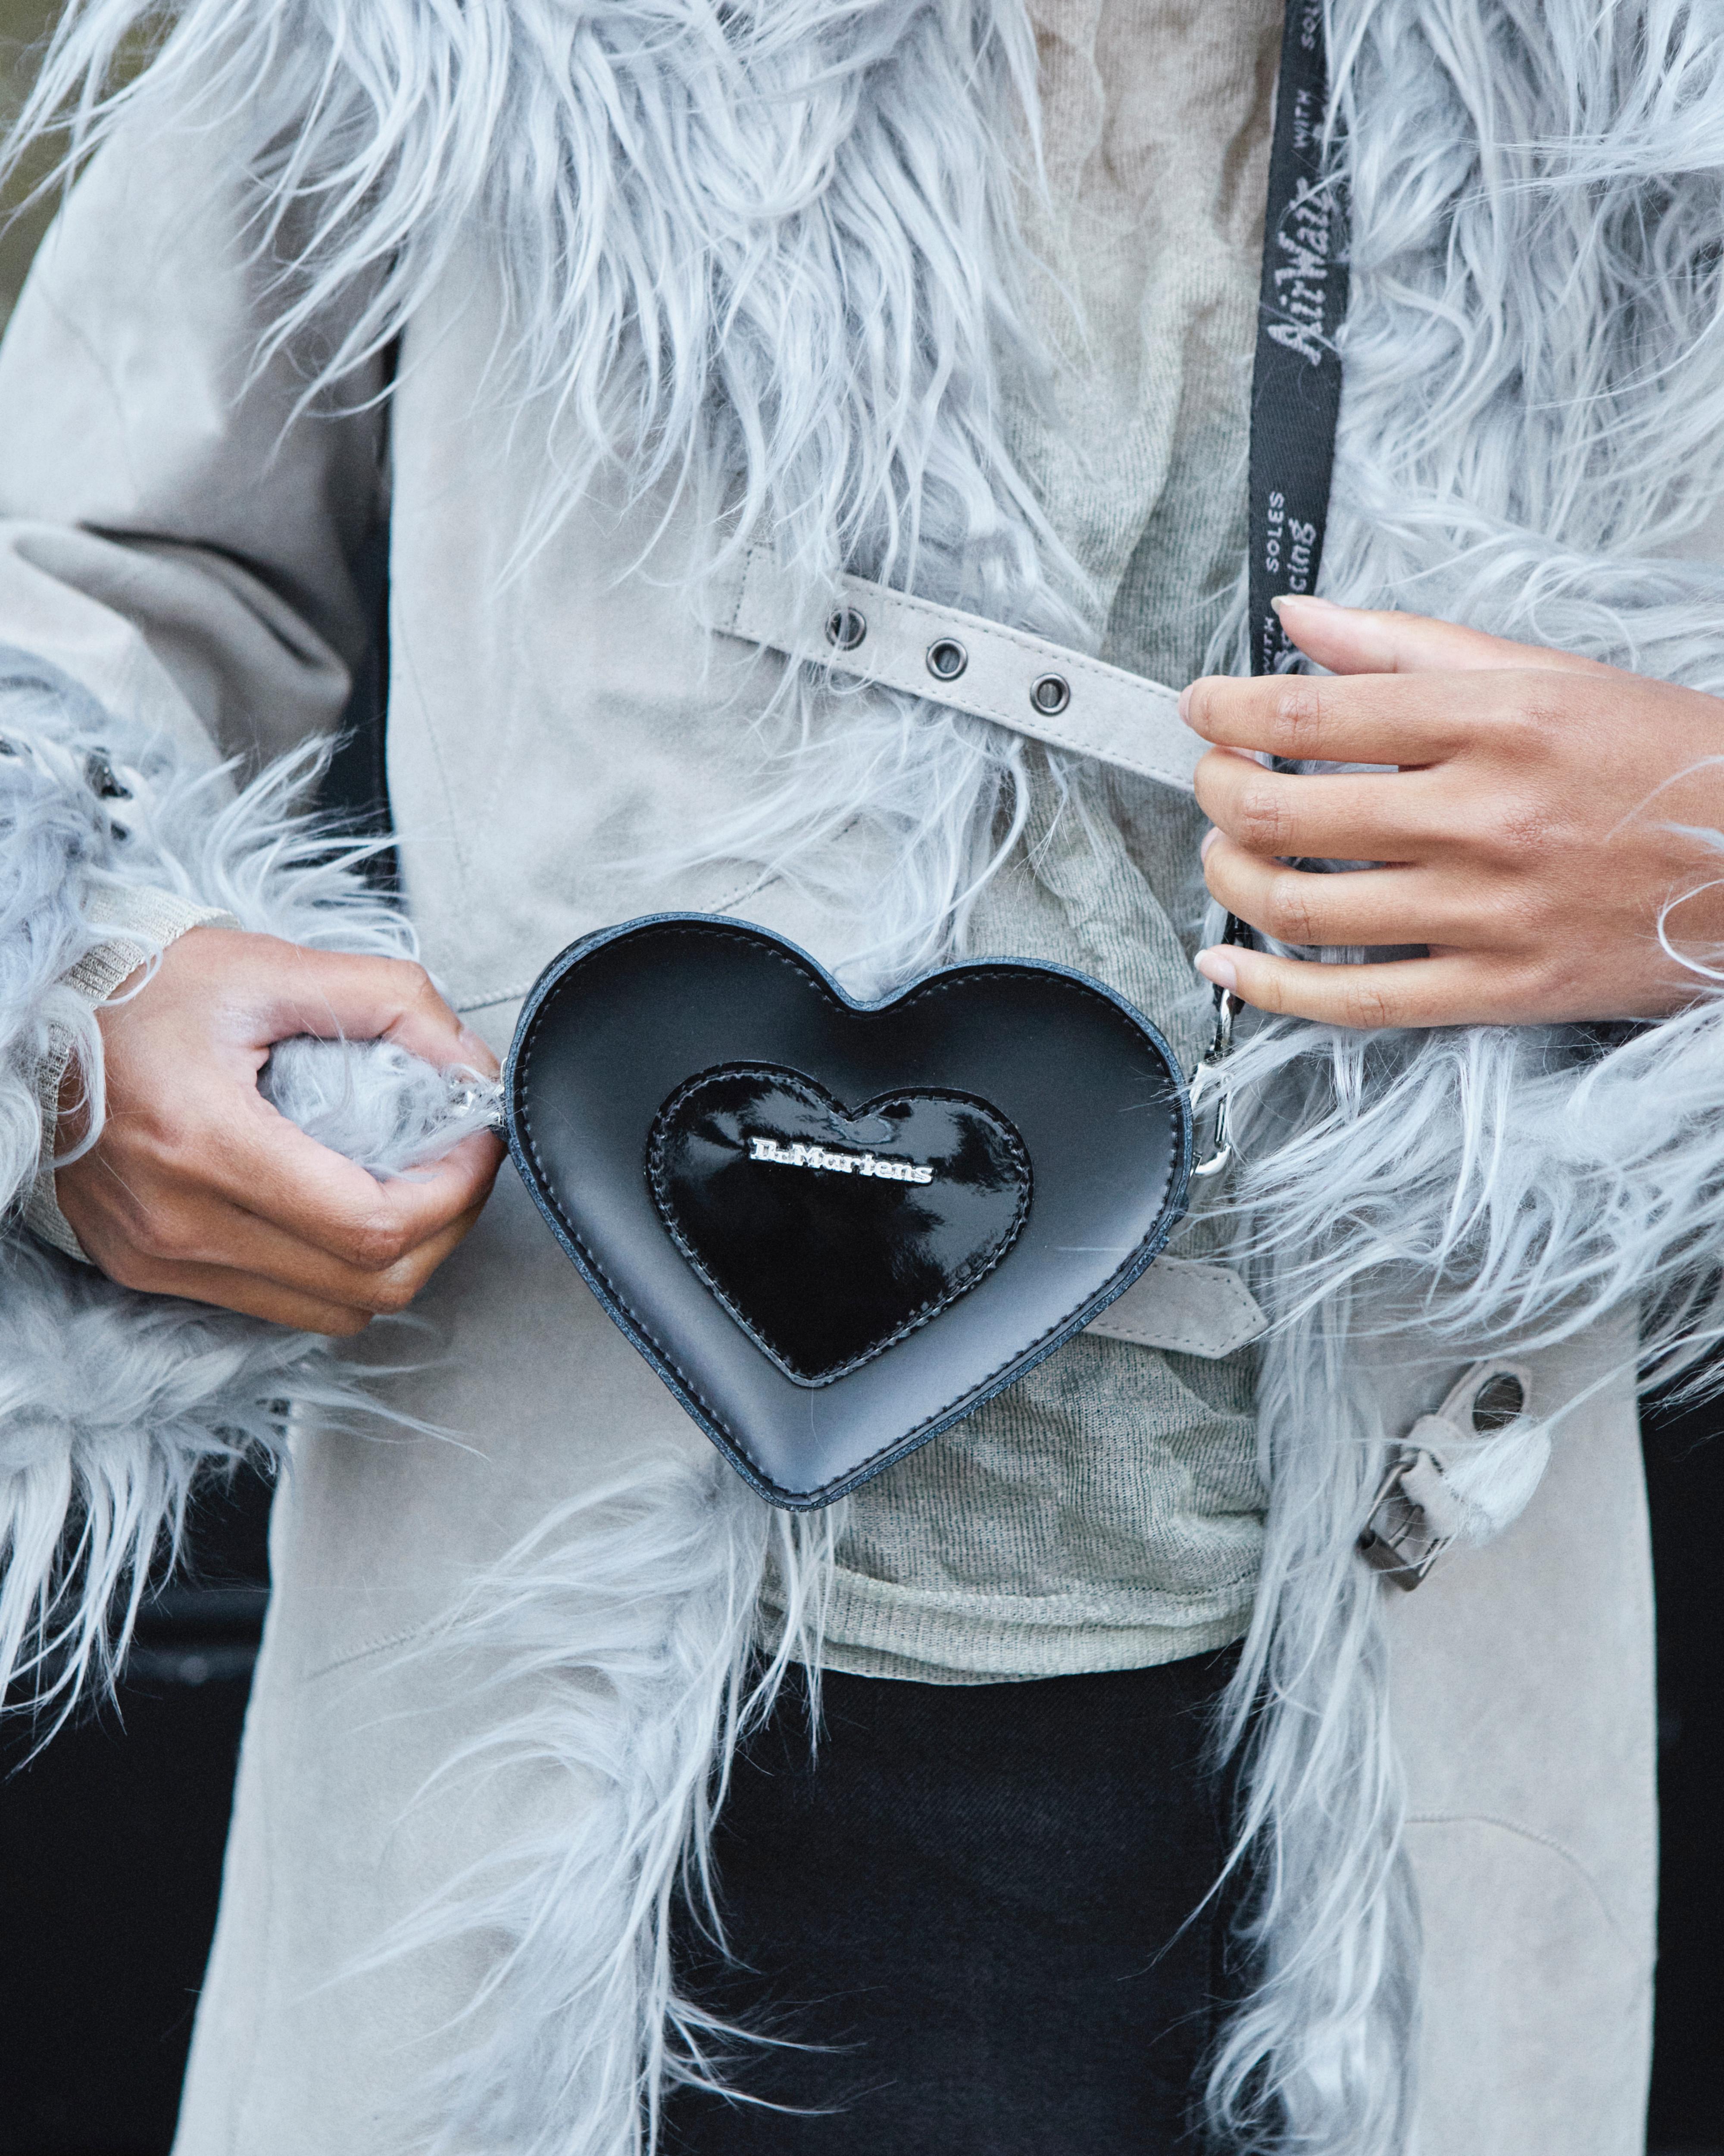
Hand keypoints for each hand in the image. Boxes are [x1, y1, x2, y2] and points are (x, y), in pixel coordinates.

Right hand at [56, 928, 504, 1334]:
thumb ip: (387, 998)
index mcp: (207, 1143)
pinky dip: (332, 1272)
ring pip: (331, 1312)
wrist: (31, 1018)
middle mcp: (179, 1222)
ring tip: (412, 1190)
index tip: (477, 1147)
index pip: (373, 1225)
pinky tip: (343, 1211)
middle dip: (444, 1232)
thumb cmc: (141, 989)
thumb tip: (468, 1058)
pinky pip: (277, 1306)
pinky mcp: (149, 1271)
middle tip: (459, 1170)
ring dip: (395, 1261)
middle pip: (368, 1286)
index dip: (454, 1196)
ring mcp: (160, 1259)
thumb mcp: (270, 967)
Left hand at [1186, 595, 1723, 1027]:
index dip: (1227, 711)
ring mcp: (1488, 913)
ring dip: (1229, 878)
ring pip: (1302, 907)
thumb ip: (1409, 645)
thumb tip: (1297, 620)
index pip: (1312, 717)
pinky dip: (1269, 991)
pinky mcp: (1500, 990)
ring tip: (1222, 852)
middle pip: (1286, 814)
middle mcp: (1484, 818)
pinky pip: (1354, 1003)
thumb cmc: (1659, 758)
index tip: (1200, 707)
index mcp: (1497, 723)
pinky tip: (1225, 966)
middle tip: (1211, 776)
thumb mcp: (1547, 673)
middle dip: (1217, 791)